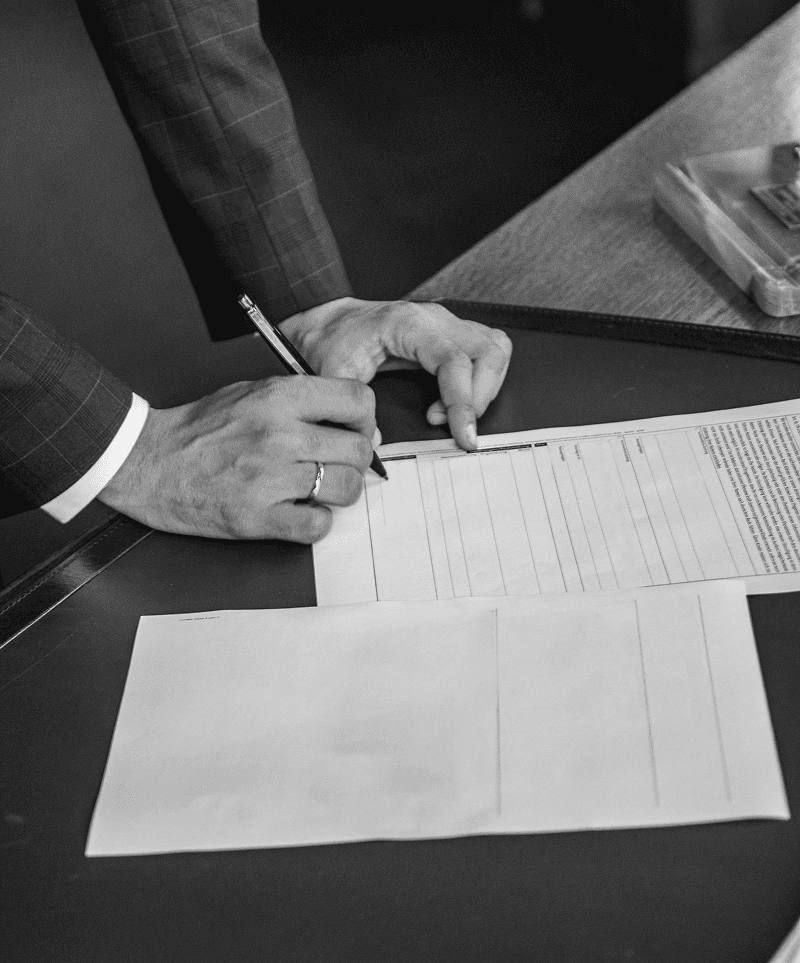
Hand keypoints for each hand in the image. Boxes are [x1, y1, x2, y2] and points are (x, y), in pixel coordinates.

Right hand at [98, 376, 376, 541]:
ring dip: (341, 492)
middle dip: (355, 459)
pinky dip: (316, 522)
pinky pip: (317, 526)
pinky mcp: (257, 517)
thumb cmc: (200, 428)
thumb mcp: (252, 391)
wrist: (146, 462)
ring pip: (347, 488)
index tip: (355, 430)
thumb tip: (358, 423)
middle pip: (358, 449)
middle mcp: (279, 435)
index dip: (365, 418)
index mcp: (279, 397)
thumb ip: (304, 401)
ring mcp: (269, 478)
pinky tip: (300, 511)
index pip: (357, 400)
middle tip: (337, 464)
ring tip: (318, 489)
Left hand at [280, 298, 511, 449]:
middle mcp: (434, 318)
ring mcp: (446, 323)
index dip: (464, 402)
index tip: (464, 436)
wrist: (328, 323)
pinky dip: (483, 379)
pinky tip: (454, 401)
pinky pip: (487, 349)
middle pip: (487, 352)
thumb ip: (352, 410)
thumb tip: (376, 444)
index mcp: (408, 323)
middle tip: (455, 428)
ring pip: (495, 349)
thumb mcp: (333, 375)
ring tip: (451, 414)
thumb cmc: (331, 343)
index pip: (455, 361)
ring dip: (485, 387)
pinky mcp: (450, 333)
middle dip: (479, 398)